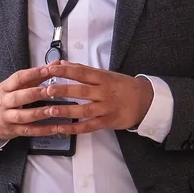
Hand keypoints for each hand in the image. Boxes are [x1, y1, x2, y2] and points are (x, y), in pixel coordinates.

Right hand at [0, 63, 78, 142]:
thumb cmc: (4, 97)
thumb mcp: (14, 85)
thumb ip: (35, 76)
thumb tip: (55, 64)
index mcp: (5, 88)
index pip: (17, 78)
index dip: (32, 73)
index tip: (47, 70)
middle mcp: (5, 102)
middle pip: (18, 98)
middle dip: (34, 93)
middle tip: (49, 90)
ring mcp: (8, 118)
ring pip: (22, 116)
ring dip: (39, 113)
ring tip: (53, 110)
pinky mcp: (13, 130)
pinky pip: (29, 131)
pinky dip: (43, 130)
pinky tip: (55, 128)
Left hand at [32, 62, 155, 134]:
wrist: (145, 101)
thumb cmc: (122, 86)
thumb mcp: (106, 74)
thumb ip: (84, 70)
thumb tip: (62, 63)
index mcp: (103, 78)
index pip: (82, 72)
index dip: (66, 70)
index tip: (50, 69)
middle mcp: (104, 92)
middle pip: (82, 90)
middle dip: (64, 90)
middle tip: (48, 90)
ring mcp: (106, 108)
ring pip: (84, 109)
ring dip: (67, 110)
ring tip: (51, 110)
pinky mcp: (108, 122)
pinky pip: (89, 126)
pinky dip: (75, 128)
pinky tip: (62, 129)